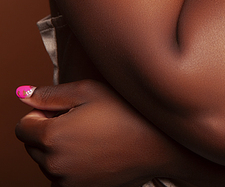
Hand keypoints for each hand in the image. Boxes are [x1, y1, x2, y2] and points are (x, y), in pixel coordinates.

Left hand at [15, 80, 184, 186]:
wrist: (156, 145)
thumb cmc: (125, 111)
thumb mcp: (88, 90)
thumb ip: (50, 94)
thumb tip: (23, 96)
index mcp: (52, 136)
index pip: (22, 127)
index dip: (41, 114)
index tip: (64, 109)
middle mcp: (54, 165)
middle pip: (32, 146)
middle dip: (48, 131)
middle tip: (81, 119)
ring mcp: (66, 183)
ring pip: (46, 163)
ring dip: (58, 149)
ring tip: (91, 134)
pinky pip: (61, 177)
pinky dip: (70, 166)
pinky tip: (94, 152)